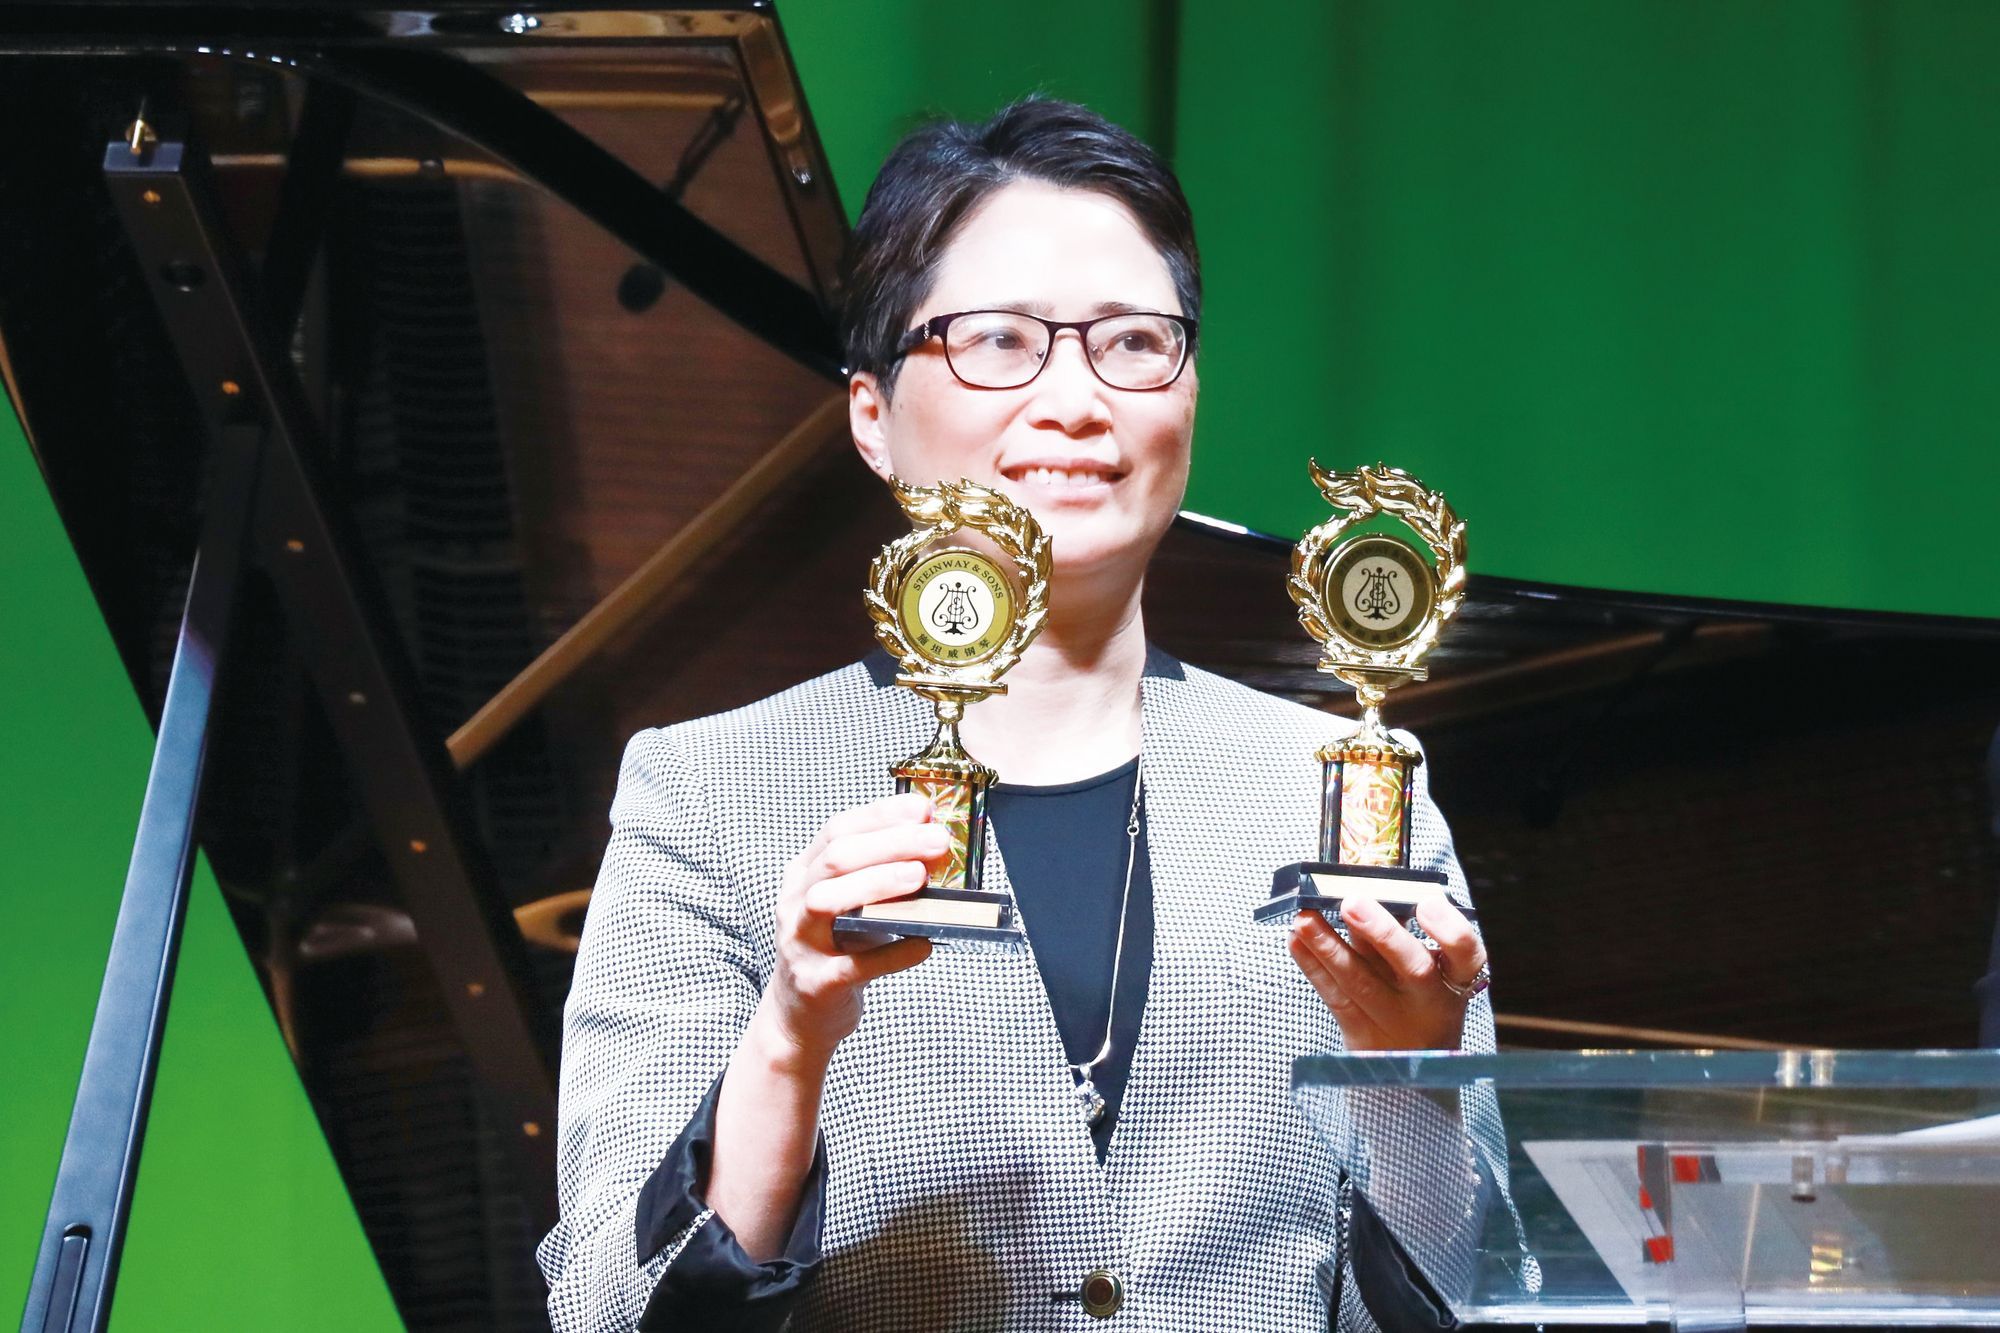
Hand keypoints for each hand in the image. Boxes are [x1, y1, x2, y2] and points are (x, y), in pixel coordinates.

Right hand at [756, 792, 941, 1065]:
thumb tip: (939, 848)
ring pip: (827, 901)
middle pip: (836, 858)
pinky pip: (855, 965)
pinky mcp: (816, 983)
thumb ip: (884, 876)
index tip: (923, 808)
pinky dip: (894, 952)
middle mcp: (795, 902)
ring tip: (921, 877)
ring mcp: (800, 942)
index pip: (838, 830)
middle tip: (937, 841)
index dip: (881, 814)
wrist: (801, 1014)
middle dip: (890, 843)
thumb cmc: (839, 949)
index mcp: (804, 873)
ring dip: (878, 883)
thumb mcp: (853, 905)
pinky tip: (925, 943)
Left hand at [1286, 894, 1486, 1050]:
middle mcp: (1429, 1001)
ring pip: (1361, 981)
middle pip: (1413, 967)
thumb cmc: (1418, 1001)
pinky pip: (1334, 998)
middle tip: (1351, 901)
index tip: (1427, 902)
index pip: (1467, 952)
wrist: (1413, 1071)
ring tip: (1304, 917)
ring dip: (1329, 945)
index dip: (1450, 928)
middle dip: (1382, 932)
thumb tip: (1361, 882)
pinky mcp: (1360, 1035)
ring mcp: (1394, 1022)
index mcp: (1455, 979)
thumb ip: (1405, 933)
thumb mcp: (1432, 973)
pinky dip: (1312, 966)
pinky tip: (1296, 940)